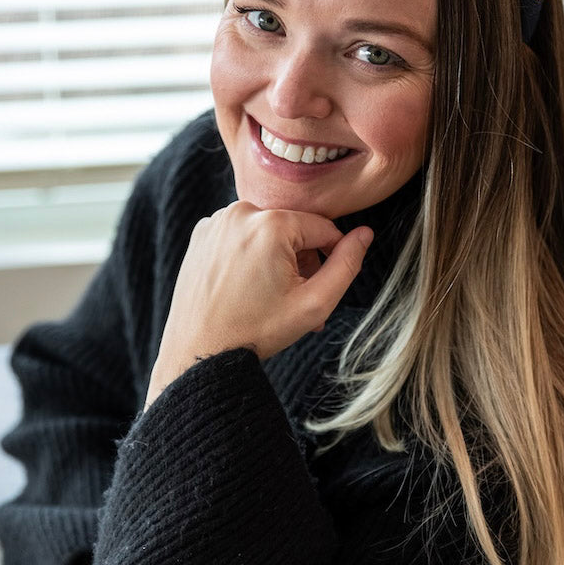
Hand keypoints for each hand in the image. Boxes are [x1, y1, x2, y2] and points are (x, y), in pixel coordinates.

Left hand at [145, 202, 372, 405]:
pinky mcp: (200, 233)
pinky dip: (251, 255)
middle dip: (302, 260)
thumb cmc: (255, 331)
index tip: (323, 285)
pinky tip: (248, 287)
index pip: (323, 228)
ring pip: (267, 231)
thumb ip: (346, 265)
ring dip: (277, 258)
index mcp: (271, 224)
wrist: (198, 352)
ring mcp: (216, 221)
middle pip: (293, 228)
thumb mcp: (314, 303)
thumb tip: (365, 233)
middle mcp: (240, 212)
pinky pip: (241, 235)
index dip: (332, 256)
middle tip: (299, 300)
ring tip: (274, 297)